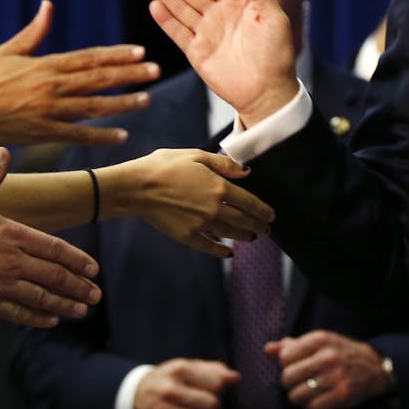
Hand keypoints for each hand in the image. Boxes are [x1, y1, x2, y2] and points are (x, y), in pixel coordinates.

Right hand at [0, 0, 157, 145]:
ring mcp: (48, 110)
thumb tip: (48, 5)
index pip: (89, 58)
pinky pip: (77, 135)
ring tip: (147, 99)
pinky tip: (122, 135)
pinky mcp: (42, 132)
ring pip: (93, 106)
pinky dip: (100, 135)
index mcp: (46, 65)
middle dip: (129, 74)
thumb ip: (35, 31)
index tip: (140, 51)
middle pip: (98, 79)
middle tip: (155, 70)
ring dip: (122, 103)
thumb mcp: (10, 50)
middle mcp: (51, 86)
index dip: (117, 55)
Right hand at [0, 148, 101, 326]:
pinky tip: (51, 320)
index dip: (78, 260)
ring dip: (64, 305)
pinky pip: (16, 312)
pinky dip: (36, 316)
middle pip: (54, 275)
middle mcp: (8, 258)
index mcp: (10, 232)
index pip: (55, 248)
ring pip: (40, 296)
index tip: (94, 269)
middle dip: (78, 286)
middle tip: (96, 295)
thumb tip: (3, 150)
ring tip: (82, 310)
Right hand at [116, 149, 274, 257]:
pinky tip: (228, 253)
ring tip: (252, 238)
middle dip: (258, 226)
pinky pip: (209, 246)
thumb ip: (224, 164)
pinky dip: (221, 251)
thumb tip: (246, 172)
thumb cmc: (164, 166)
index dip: (263, 210)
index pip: (249, 202)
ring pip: (230, 233)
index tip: (271, 216)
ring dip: (244, 237)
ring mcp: (201, 224)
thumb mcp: (196, 155)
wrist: (136, 187)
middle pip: (243, 220)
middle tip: (267, 230)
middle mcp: (214, 208)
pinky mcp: (187, 236)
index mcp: (218, 187)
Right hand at [133, 359, 238, 408]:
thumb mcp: (190, 367)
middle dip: (214, 406)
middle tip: (207, 405)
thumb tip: (235, 378)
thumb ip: (215, 370)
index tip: (215, 389)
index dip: (221, 389)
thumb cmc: (173, 379)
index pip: (217, 384)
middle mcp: (169, 390)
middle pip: (212, 406)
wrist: (138, 394)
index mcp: (180, 369)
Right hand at [145, 0, 297, 126]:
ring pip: (181, 9)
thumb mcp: (275, 20)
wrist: (267, 91)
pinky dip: (166, 20)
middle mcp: (219, 15)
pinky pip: (178, 33)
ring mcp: (206, 33)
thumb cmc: (277, 55)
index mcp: (238, 4)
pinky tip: (154, 5)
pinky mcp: (197, 52)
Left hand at [267, 330, 392, 408]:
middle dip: (289, 383)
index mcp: (319, 339)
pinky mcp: (342, 395)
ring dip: (298, 397)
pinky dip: (311, 407)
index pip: (285, 357)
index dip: (286, 364)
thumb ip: (292, 345)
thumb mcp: (318, 342)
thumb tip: (268, 350)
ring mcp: (335, 376)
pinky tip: (317, 400)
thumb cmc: (338, 353)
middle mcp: (327, 357)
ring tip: (306, 392)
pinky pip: (312, 408)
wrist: (372, 366)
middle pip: (287, 377)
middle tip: (298, 382)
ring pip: (297, 395)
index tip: (295, 365)